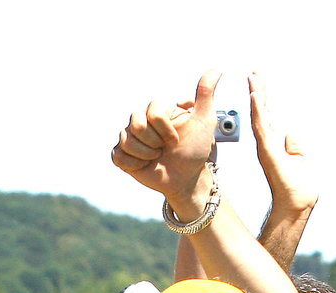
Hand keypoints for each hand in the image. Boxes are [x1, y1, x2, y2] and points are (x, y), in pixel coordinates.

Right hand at [112, 72, 221, 209]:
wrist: (186, 179)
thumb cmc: (195, 150)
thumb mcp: (205, 121)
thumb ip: (206, 94)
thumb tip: (216, 69)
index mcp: (157, 111)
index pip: (153, 113)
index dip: (165, 130)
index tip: (177, 140)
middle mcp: (141, 121)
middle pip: (137, 126)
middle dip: (155, 143)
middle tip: (165, 149)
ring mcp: (130, 137)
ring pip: (127, 141)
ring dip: (146, 155)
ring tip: (156, 158)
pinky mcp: (122, 154)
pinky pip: (119, 155)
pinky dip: (135, 164)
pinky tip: (145, 165)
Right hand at [248, 73, 316, 214]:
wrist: (295, 205)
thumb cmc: (298, 188)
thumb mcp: (300, 159)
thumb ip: (295, 147)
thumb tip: (291, 136)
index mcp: (273, 145)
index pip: (266, 117)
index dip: (262, 99)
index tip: (257, 82)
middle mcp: (266, 144)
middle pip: (261, 113)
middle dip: (257, 91)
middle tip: (253, 73)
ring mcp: (266, 147)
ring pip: (259, 116)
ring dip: (257, 96)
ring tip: (254, 79)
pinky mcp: (268, 151)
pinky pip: (261, 127)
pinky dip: (259, 110)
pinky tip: (257, 96)